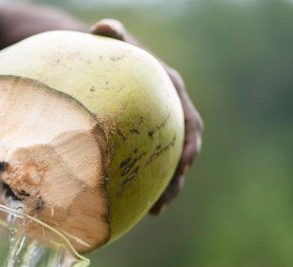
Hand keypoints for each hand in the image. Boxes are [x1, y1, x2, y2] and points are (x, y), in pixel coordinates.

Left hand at [91, 19, 203, 214]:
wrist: (109, 63)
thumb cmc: (113, 52)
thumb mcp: (115, 42)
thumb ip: (113, 36)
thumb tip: (103, 27)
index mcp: (171, 95)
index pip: (189, 122)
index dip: (189, 142)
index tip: (185, 161)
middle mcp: (171, 115)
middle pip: (183, 151)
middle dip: (178, 176)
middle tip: (166, 200)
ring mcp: (159, 131)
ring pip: (169, 164)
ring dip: (165, 189)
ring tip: (154, 212)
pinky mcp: (146, 141)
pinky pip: (151, 166)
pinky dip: (146, 186)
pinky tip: (134, 207)